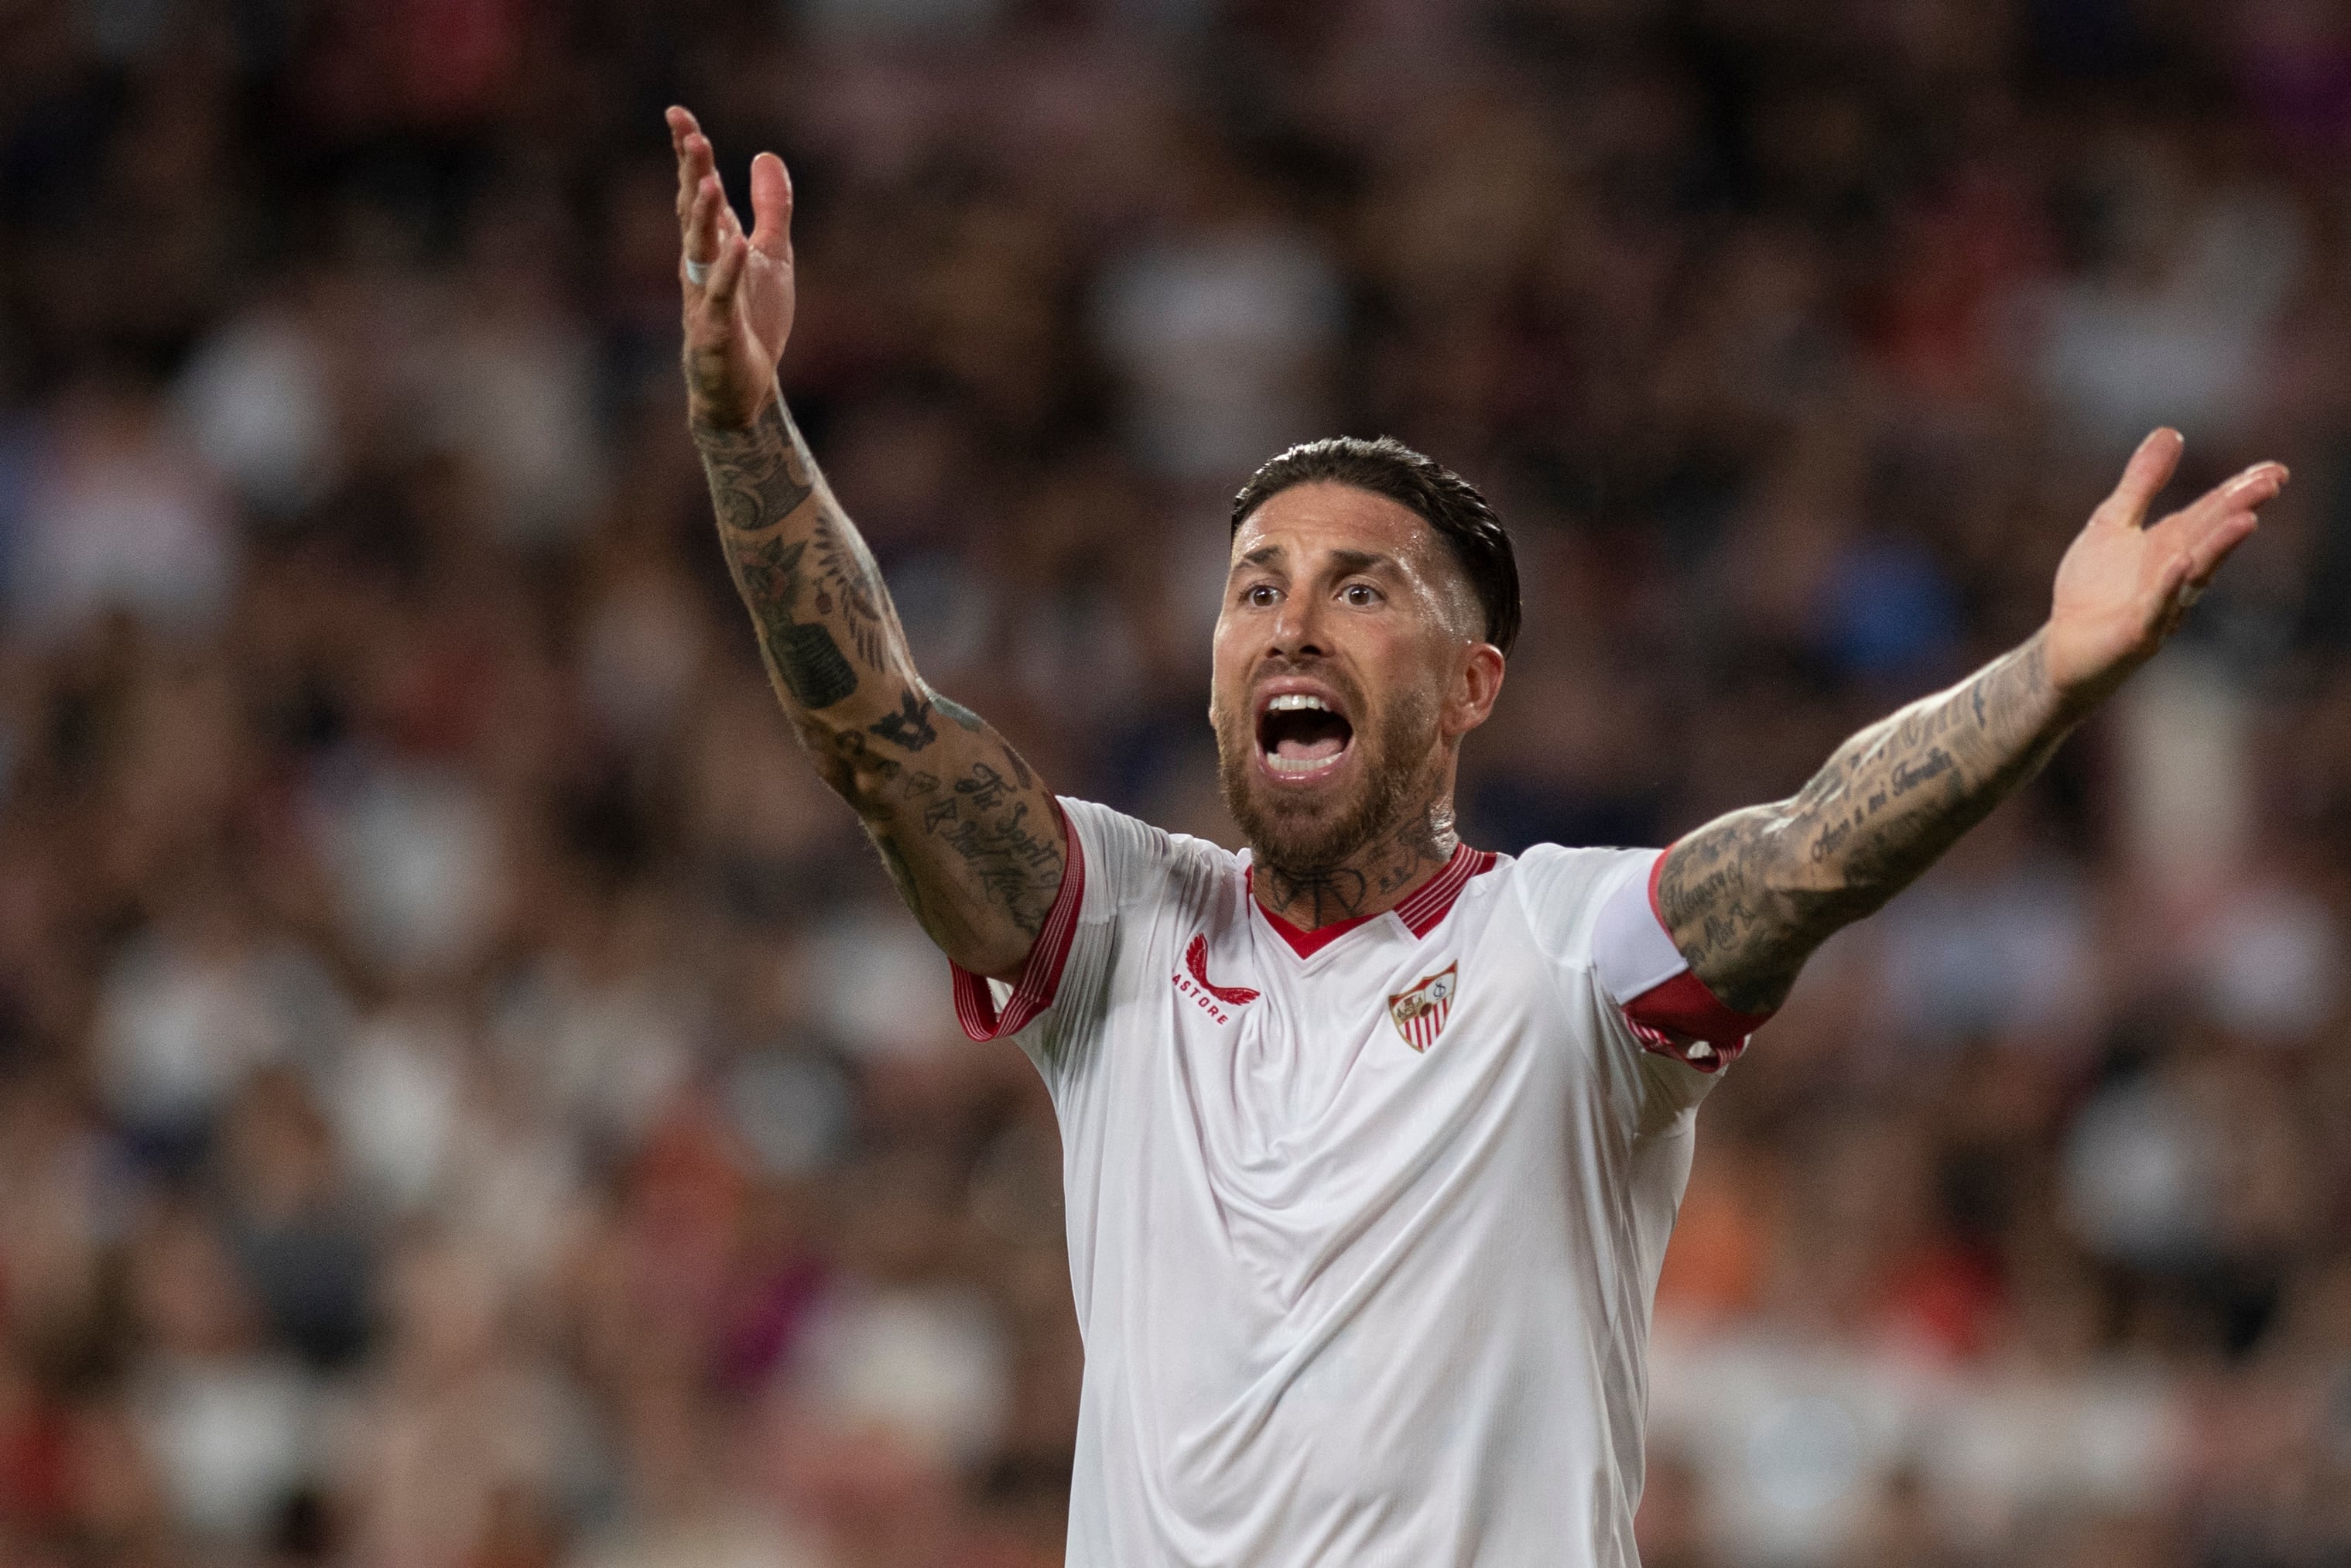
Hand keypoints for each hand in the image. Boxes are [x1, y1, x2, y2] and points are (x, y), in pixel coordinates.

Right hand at [668, 106, 794, 428]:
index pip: (697, 192)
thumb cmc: (752, 321)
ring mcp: (703, 298)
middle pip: (693, 213)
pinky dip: (726, 271)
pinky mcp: (714, 331)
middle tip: (690, 135)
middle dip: (691, 175)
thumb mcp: (771, 256)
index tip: (679, 115)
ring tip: (710, 182)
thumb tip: (767, 155)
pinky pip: (719, 298)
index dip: (689, 155)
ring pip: (699, 252)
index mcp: (712, 245)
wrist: (744, 388)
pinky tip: (735, 245)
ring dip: (703, 218)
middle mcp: (700, 266)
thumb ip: (771, 208)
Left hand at [2044, 428, 2286, 708]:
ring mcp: (2161, 604)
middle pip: (2210, 538)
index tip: (2274, 470)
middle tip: (2270, 483)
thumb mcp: (2113, 523)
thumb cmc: (2093, 587)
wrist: (2063, 645)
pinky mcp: (2137, 633)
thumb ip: (2141, 482)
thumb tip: (2171, 432)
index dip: (2239, 491)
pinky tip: (2179, 563)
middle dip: (2238, 511)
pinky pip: (2156, 608)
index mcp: (2172, 544)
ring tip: (2246, 520)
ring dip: (2219, 547)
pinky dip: (2168, 586)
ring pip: (2195, 573)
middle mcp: (2176, 573)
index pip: (2210, 513)